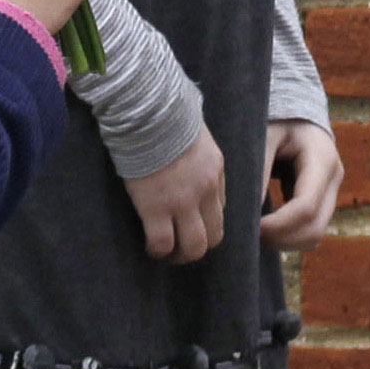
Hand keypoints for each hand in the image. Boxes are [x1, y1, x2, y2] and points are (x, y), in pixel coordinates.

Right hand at [124, 124, 227, 264]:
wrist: (149, 112)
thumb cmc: (167, 116)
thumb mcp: (197, 135)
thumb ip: (200, 156)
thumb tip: (195, 164)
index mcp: (215, 171)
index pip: (220, 210)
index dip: (205, 222)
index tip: (188, 223)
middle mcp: (205, 190)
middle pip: (214, 236)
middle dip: (198, 247)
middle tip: (180, 248)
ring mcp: (182, 202)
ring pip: (193, 247)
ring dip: (180, 255)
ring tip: (165, 253)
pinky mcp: (156, 208)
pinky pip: (162, 243)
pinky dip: (157, 250)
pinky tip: (150, 247)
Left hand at [261, 120, 342, 250]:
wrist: (297, 115)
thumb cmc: (278, 120)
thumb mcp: (265, 135)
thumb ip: (259, 168)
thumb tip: (248, 209)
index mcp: (322, 159)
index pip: (305, 208)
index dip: (278, 225)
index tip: (250, 227)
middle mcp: (334, 179)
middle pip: (315, 228)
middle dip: (281, 239)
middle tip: (249, 234)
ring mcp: (332, 192)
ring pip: (315, 235)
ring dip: (285, 242)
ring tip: (256, 231)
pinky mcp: (324, 201)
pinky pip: (311, 230)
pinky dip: (289, 237)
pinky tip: (266, 227)